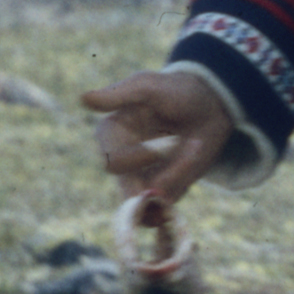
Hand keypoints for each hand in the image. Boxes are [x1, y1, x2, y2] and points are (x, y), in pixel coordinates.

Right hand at [80, 71, 235, 208]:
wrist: (209, 104)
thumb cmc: (175, 90)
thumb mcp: (149, 86)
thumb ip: (118, 95)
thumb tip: (83, 98)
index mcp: (110, 136)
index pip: (114, 161)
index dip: (144, 156)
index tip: (174, 140)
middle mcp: (120, 160)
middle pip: (128, 188)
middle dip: (165, 174)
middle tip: (194, 145)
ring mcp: (140, 177)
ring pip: (146, 202)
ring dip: (176, 182)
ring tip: (196, 151)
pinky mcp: (161, 189)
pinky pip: (162, 207)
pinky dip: (180, 191)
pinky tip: (194, 162)